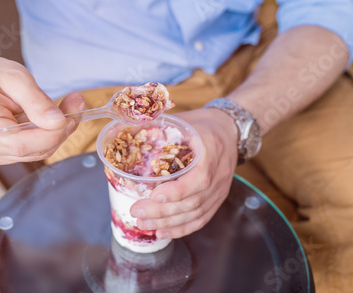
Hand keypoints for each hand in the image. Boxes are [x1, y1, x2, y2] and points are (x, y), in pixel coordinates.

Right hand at [0, 56, 84, 163]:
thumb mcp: (16, 78)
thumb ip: (36, 101)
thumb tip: (57, 122)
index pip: (20, 144)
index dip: (50, 135)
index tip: (69, 118)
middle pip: (31, 151)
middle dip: (59, 131)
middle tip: (76, 104)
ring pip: (37, 152)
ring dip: (57, 133)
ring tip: (67, 107)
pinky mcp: (3, 155)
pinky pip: (34, 151)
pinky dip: (48, 136)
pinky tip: (51, 119)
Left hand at [130, 108, 238, 238]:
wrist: (230, 129)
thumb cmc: (202, 124)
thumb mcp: (182, 120)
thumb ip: (156, 129)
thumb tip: (122, 134)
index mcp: (211, 150)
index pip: (199, 178)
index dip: (176, 191)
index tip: (153, 196)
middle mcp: (219, 173)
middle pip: (193, 201)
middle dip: (163, 211)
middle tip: (137, 212)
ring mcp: (220, 188)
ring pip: (197, 213)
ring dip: (169, 223)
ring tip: (144, 224)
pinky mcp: (218, 198)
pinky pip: (202, 218)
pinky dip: (182, 228)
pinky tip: (163, 232)